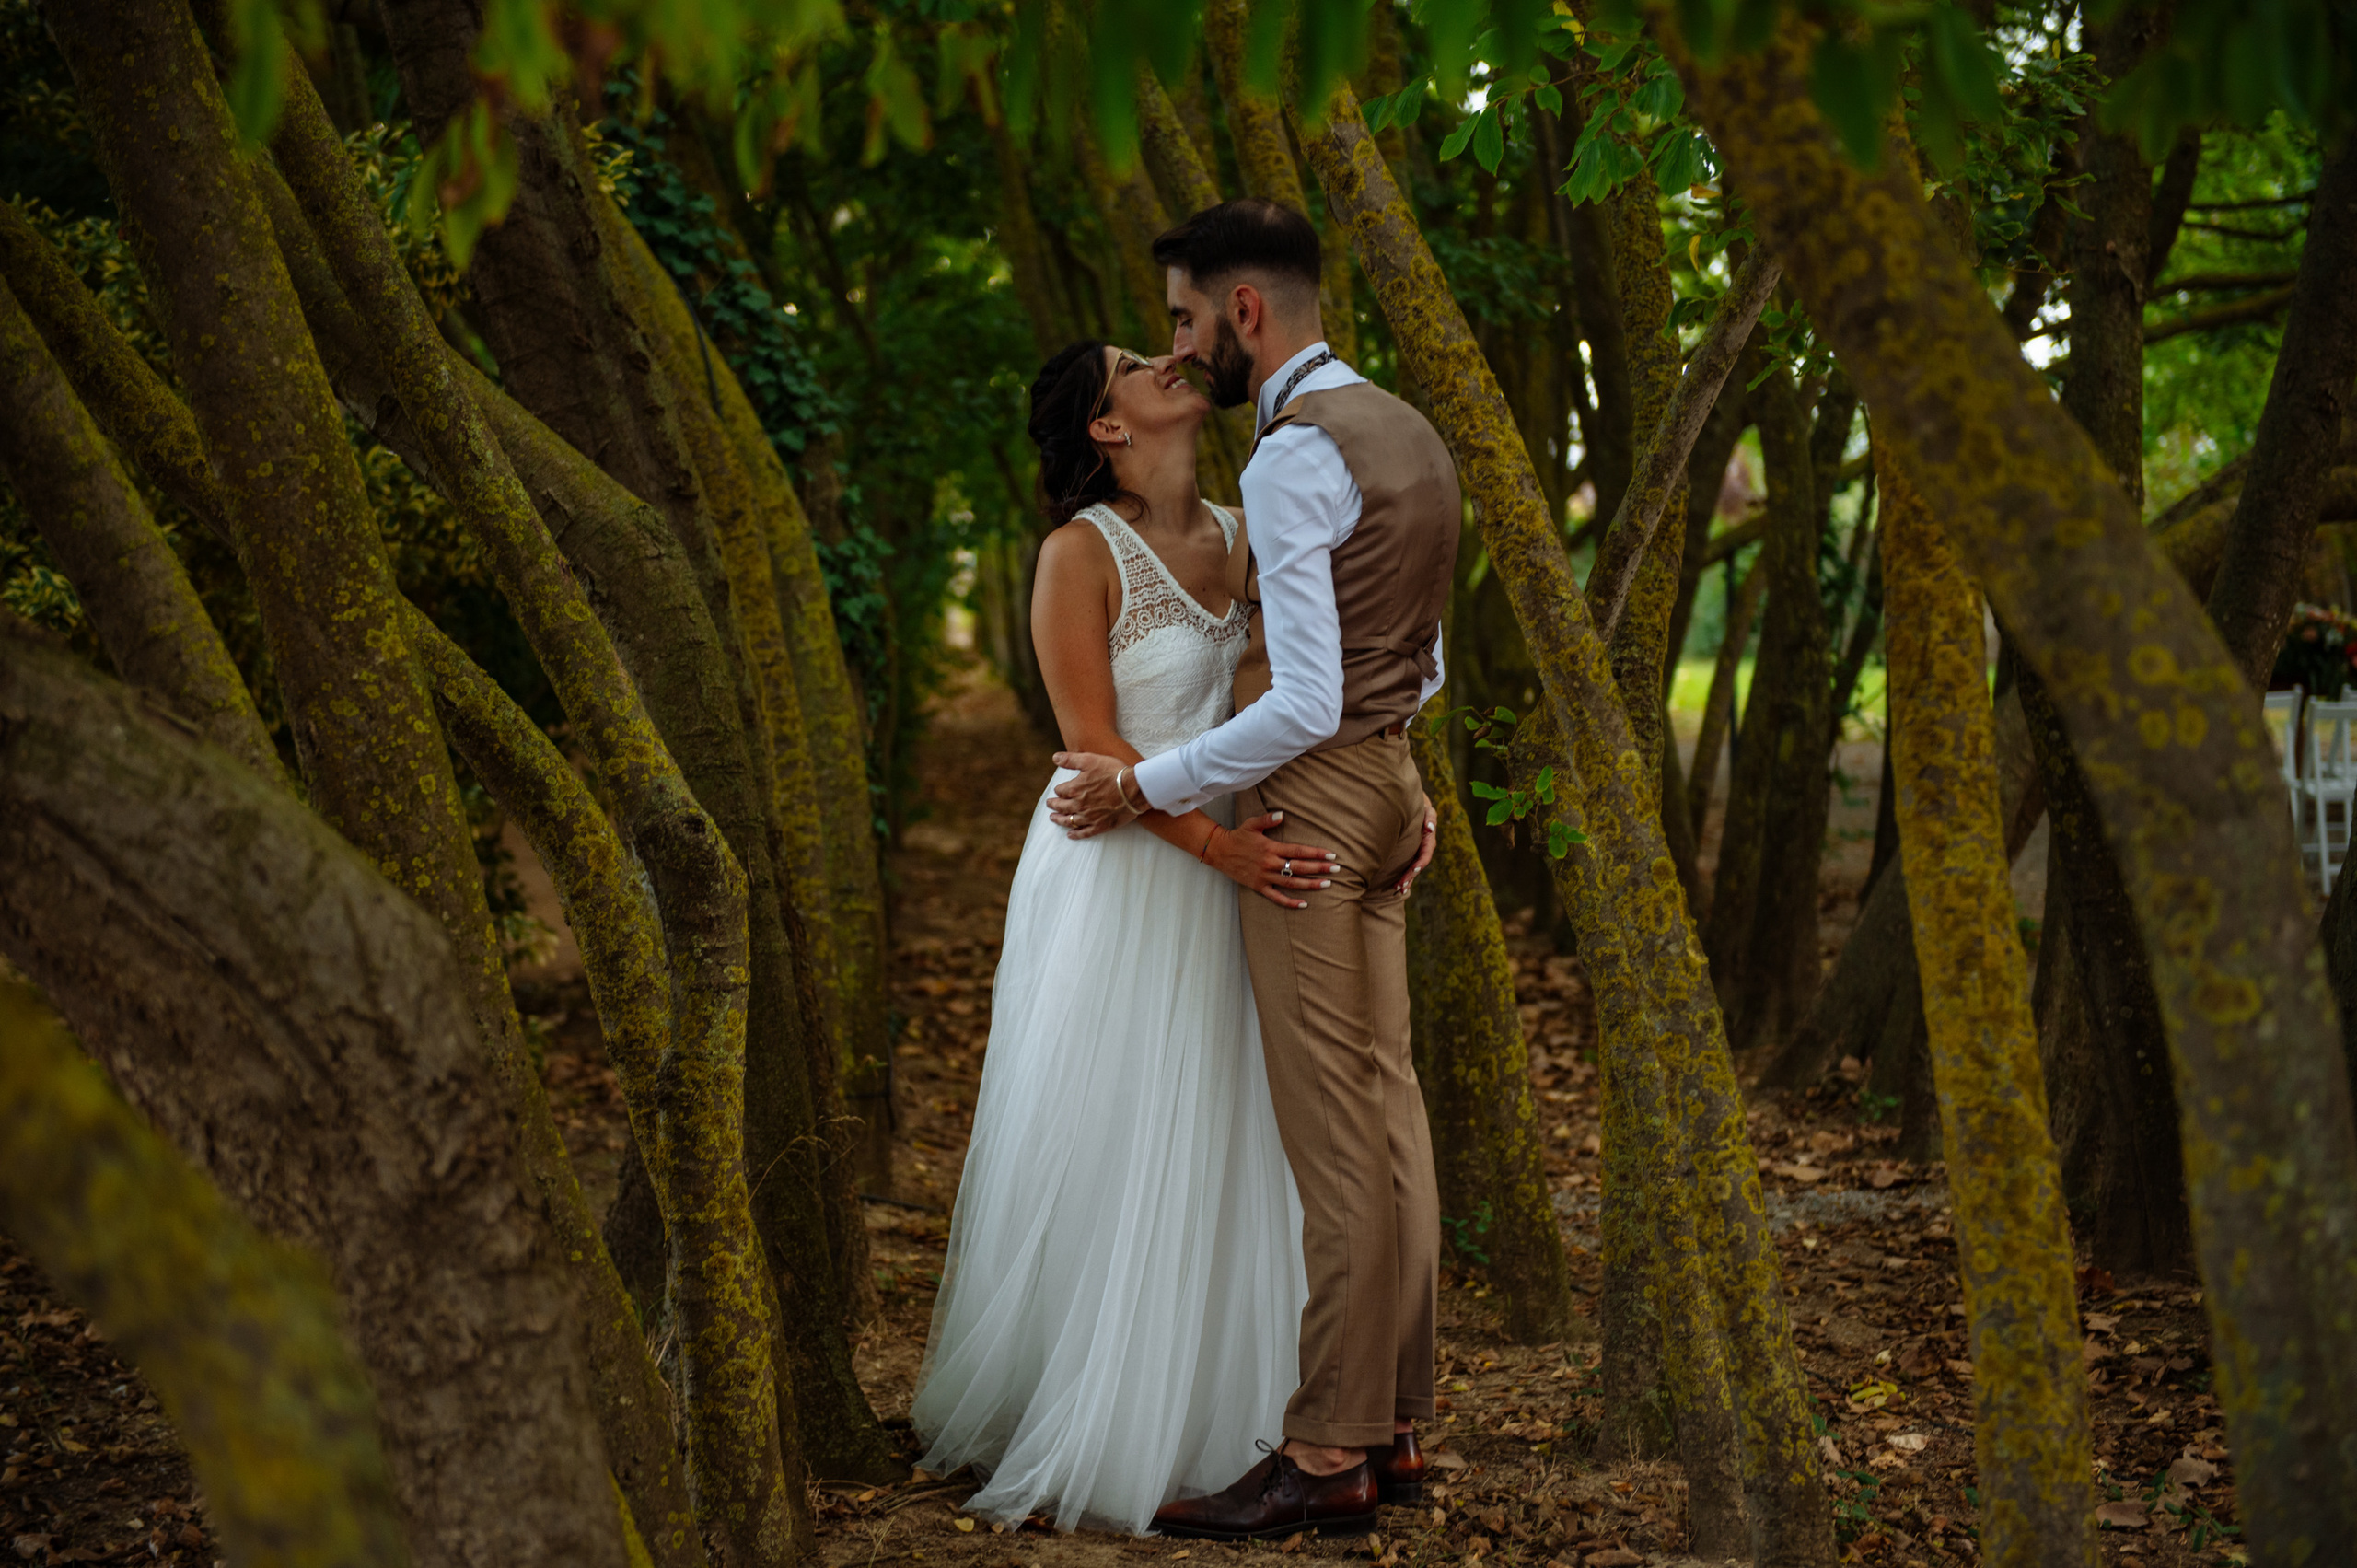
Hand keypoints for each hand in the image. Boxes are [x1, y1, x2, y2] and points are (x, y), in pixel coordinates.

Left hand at [1048, 751, 1138, 838]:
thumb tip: (1055, 758)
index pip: (1061, 791)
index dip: (1059, 790)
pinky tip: (1070, 835)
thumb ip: (1070, 760)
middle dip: (1054, 805)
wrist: (1134, 789)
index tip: (1059, 790)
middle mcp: (1079, 805)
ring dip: (1060, 820)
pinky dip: (1076, 834)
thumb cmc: (1113, 772)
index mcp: (1075, 789)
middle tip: (1050, 804)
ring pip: (1069, 821)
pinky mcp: (1100, 826)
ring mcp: (1089, 817)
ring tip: (1054, 819)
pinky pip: (1084, 832)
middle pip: (1061, 806)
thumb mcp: (1090, 760)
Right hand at [1203, 812, 1337, 908]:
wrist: (1219, 851)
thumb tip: (1282, 815)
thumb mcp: (1252, 824)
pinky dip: (1290, 902)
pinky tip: (1304, 904)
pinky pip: (1277, 897)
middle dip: (1319, 868)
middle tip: (1336, 870)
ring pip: (1292, 883)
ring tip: (1326, 884)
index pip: (1298, 851)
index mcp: (1271, 848)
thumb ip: (1268, 819)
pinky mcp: (1259, 886)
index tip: (1331, 855)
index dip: (1316, 853)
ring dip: (1310, 884)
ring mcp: (1265, 877)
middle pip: (1299, 867)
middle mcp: (1270, 863)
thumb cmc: (1238, 836)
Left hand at [1395, 793, 1437, 893]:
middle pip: (1419, 865)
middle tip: (1400, 886)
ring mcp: (1418, 851)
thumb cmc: (1419, 806)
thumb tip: (1429, 828)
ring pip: (1414, 868)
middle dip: (1410, 876)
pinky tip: (1398, 886)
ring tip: (1398, 890)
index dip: (1421, 862)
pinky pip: (1409, 866)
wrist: (1412, 805)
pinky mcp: (1411, 852)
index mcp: (1429, 838)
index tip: (1414, 869)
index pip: (1426, 853)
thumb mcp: (1426, 808)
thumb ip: (1429, 817)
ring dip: (1407, 880)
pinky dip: (1405, 876)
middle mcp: (1424, 847)